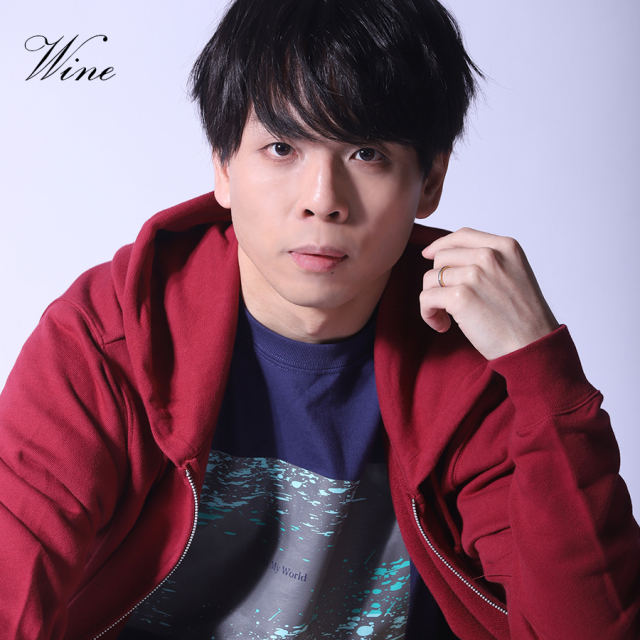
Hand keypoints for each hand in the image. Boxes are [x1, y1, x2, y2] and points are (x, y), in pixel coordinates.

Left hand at [420, 228, 558, 360]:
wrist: (533, 344)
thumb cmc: (523, 316)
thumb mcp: (514, 274)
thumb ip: (488, 261)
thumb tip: (447, 256)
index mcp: (505, 247)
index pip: (462, 236)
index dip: (440, 245)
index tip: (427, 255)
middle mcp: (489, 256)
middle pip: (441, 257)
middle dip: (437, 280)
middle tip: (447, 302)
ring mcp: (474, 275)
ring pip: (430, 278)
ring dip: (432, 300)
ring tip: (446, 317)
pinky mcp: (460, 297)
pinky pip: (426, 298)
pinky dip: (428, 313)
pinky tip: (442, 325)